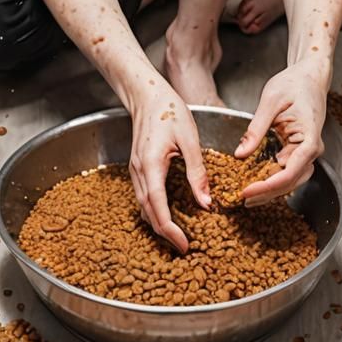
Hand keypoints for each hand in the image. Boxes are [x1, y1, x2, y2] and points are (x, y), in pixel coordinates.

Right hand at [126, 80, 210, 253]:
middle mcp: (138, 171)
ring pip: (142, 206)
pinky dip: (154, 210)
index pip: (157, 207)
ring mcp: (135, 169)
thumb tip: (206, 202)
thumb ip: (197, 172)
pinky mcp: (137, 166)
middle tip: (183, 247)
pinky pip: (143, 195)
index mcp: (150, 165)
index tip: (184, 245)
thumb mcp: (190, 139)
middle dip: (164, 233)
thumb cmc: (169, 111)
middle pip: (147, 212)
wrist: (147, 94)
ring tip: (177, 234)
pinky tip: (168, 212)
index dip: (170, 230)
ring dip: (158, 223)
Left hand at [234, 60, 328, 205]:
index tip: (247, 191)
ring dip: (270, 190)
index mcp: (309, 138)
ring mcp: (306, 151)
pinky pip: (287, 169)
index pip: (290, 172)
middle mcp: (311, 149)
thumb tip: (241, 154)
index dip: (268, 186)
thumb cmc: (294, 83)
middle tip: (242, 199)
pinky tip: (256, 182)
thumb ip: (256, 128)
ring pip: (290, 179)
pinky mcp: (298, 149)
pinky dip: (272, 177)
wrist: (309, 76)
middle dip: (267, 193)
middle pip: (291, 181)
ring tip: (247, 196)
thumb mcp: (270, 100)